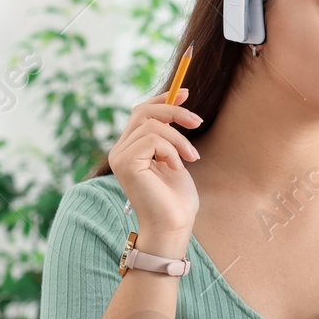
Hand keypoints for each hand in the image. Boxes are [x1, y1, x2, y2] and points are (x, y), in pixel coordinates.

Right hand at [107, 87, 201, 243]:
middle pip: (144, 111)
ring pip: (152, 126)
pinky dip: (172, 150)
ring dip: (179, 139)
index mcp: (130, 148)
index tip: (186, 93)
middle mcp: (120, 150)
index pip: (142, 112)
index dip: (164, 99)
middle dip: (175, 112)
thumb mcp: (176, 157)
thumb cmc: (176, 198)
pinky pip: (153, 140)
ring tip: (192, 157)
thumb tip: (179, 97)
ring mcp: (120, 157)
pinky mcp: (125, 163)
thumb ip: (170, 133)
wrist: (173, 226)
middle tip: (198, 122)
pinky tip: (178, 168)